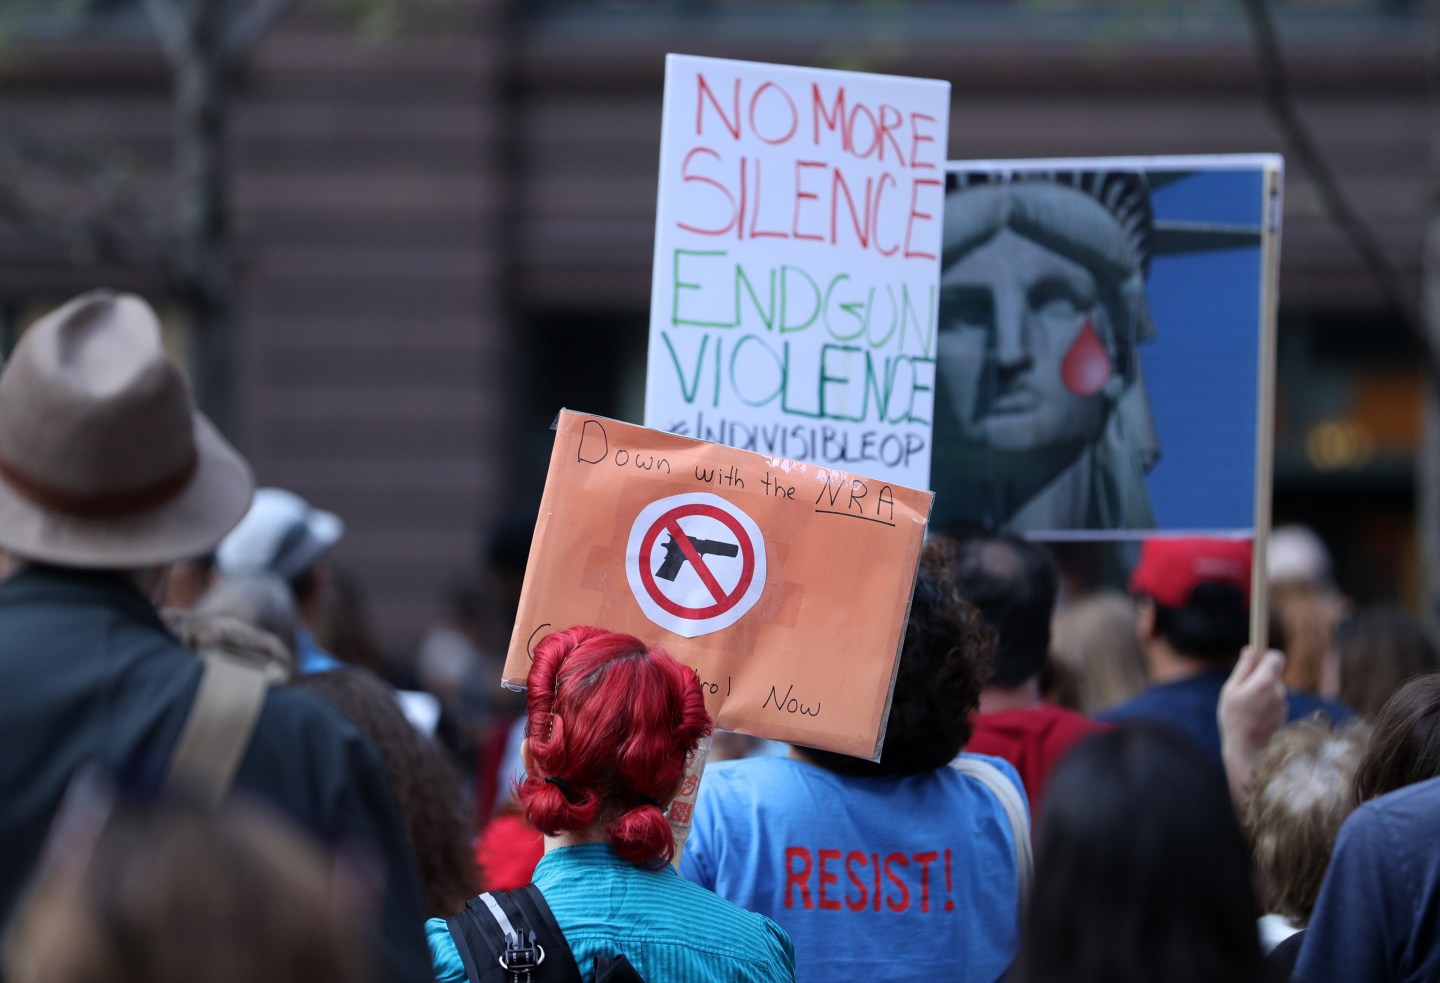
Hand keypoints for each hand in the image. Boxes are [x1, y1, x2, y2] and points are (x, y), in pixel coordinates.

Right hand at [1218, 646, 1286, 805]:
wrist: (1248, 750)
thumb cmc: (1234, 718)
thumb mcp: (1230, 690)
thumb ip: (1242, 669)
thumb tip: (1250, 651)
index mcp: (1265, 681)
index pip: (1277, 657)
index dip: (1268, 655)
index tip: (1258, 659)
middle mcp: (1278, 691)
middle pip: (1274, 673)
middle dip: (1261, 676)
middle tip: (1244, 687)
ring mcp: (1283, 704)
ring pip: (1274, 688)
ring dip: (1263, 691)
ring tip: (1247, 706)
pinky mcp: (1284, 714)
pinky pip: (1275, 701)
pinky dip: (1266, 704)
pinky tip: (1254, 716)